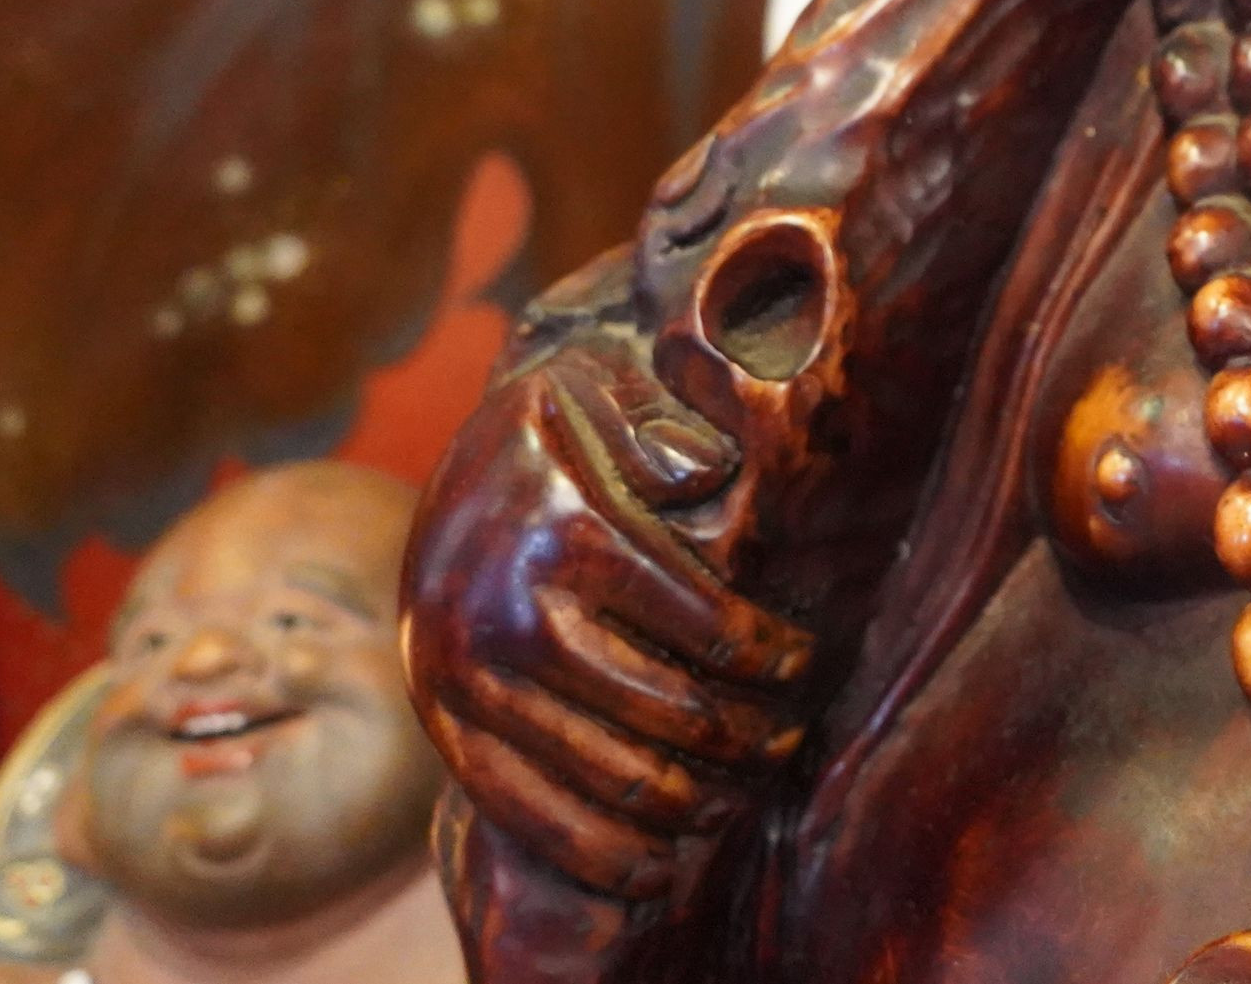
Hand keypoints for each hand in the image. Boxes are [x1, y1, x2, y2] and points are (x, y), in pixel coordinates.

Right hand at [401, 328, 817, 901]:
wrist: (447, 476)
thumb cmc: (557, 427)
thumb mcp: (599, 387)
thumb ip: (657, 423)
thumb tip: (703, 472)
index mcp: (565, 534)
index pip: (707, 625)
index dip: (776, 660)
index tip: (806, 667)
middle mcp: (508, 617)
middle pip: (672, 713)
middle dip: (750, 737)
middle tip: (789, 741)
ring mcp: (466, 683)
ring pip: (612, 779)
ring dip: (696, 801)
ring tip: (743, 796)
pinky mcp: (443, 730)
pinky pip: (529, 819)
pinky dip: (605, 853)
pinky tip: (661, 862)